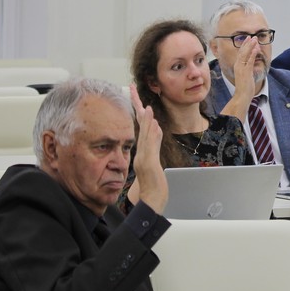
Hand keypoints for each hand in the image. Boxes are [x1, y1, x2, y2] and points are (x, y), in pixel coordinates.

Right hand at [130, 85, 166, 213]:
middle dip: (136, 106)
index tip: (136, 96)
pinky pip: (149, 144)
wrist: (151, 201)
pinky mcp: (147, 162)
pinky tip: (153, 123)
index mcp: (142, 150)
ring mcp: (143, 157)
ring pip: (144, 134)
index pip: (140, 126)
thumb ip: (155, 144)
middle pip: (139, 125)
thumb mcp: (154, 161)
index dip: (138, 111)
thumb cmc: (153, 184)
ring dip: (145, 119)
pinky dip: (150, 132)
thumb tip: (157, 129)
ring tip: (145, 105)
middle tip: (132, 90)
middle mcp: (141, 152)